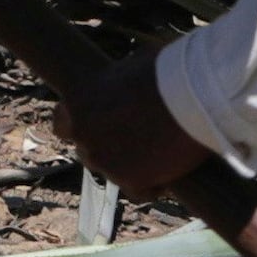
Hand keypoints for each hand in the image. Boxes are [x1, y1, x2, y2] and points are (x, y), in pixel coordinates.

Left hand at [55, 48, 202, 200]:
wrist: (196, 97)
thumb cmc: (169, 72)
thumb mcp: (133, 66)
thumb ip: (118, 83)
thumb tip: (126, 85)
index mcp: (78, 101)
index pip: (61, 122)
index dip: (81, 125)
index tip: (98, 125)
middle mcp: (84, 135)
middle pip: (88, 150)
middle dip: (109, 147)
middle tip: (139, 138)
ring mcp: (105, 161)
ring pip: (113, 172)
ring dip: (132, 166)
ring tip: (163, 151)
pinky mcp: (130, 182)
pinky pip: (139, 191)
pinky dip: (153, 186)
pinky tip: (170, 174)